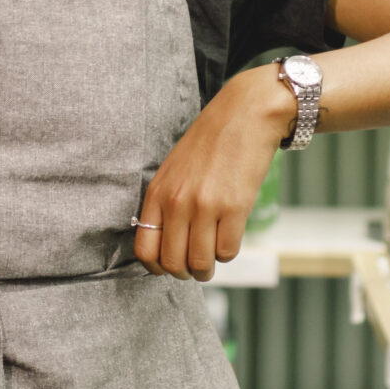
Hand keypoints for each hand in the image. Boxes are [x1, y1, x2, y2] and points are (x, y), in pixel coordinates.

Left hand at [133, 65, 296, 280]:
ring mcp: (205, 206)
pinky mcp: (235, 207)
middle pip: (173, 264)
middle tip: (196, 265)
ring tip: (213, 255)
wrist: (244, 116)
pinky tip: (229, 235)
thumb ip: (165, 205)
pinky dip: (228, 251)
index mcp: (158, 193)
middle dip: (186, 272)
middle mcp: (177, 202)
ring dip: (208, 268)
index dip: (158, 267)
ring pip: (201, 264)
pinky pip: (227, 251)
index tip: (170, 265)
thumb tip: (166, 245)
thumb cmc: (209, 144)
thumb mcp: (173, 170)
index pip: (145, 251)